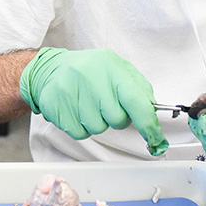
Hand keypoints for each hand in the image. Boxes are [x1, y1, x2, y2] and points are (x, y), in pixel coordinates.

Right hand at [19, 47, 168, 155]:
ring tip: (87, 103)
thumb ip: (137, 86)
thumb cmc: (87, 70)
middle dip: (116, 118)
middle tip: (105, 103)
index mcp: (110, 66)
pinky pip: (81, 133)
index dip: (149, 125)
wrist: (50, 70)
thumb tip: (151, 110)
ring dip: (97, 121)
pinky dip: (81, 126)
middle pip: (118, 119)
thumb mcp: (115, 67)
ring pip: (99, 128)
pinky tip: (76, 109)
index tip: (156, 138)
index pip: (136, 101)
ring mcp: (72, 92)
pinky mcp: (58, 107)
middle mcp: (91, 77)